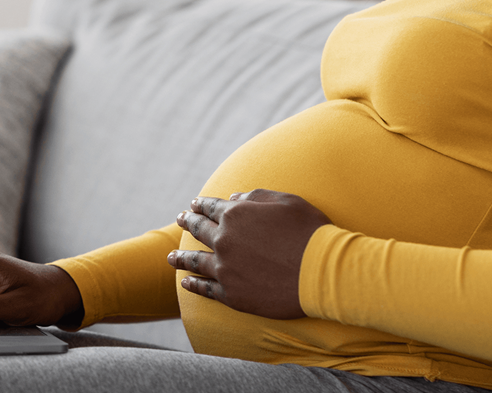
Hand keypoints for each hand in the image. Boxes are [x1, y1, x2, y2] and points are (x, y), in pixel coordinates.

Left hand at [169, 189, 330, 319]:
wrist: (321, 271)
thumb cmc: (309, 231)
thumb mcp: (287, 201)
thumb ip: (257, 197)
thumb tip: (234, 197)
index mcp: (237, 214)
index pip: (212, 207)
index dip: (202, 204)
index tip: (194, 203)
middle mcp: (225, 240)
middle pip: (199, 230)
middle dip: (189, 222)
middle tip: (180, 219)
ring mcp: (225, 269)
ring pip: (195, 261)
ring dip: (181, 257)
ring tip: (170, 256)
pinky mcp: (232, 294)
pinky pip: (205, 289)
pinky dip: (193, 285)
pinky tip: (185, 282)